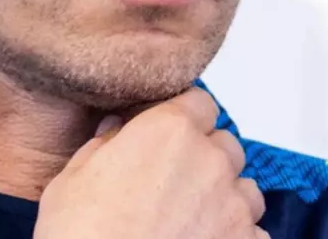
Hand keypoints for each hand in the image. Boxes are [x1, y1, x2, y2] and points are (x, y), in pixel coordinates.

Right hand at [35, 88, 267, 238]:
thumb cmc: (82, 235)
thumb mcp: (72, 178)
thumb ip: (103, 145)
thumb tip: (114, 130)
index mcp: (169, 130)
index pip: (199, 102)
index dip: (185, 116)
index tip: (170, 132)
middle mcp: (210, 161)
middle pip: (226, 144)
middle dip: (207, 157)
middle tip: (176, 181)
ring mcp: (233, 207)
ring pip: (246, 189)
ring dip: (227, 197)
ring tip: (195, 218)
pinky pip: (255, 233)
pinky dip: (238, 237)